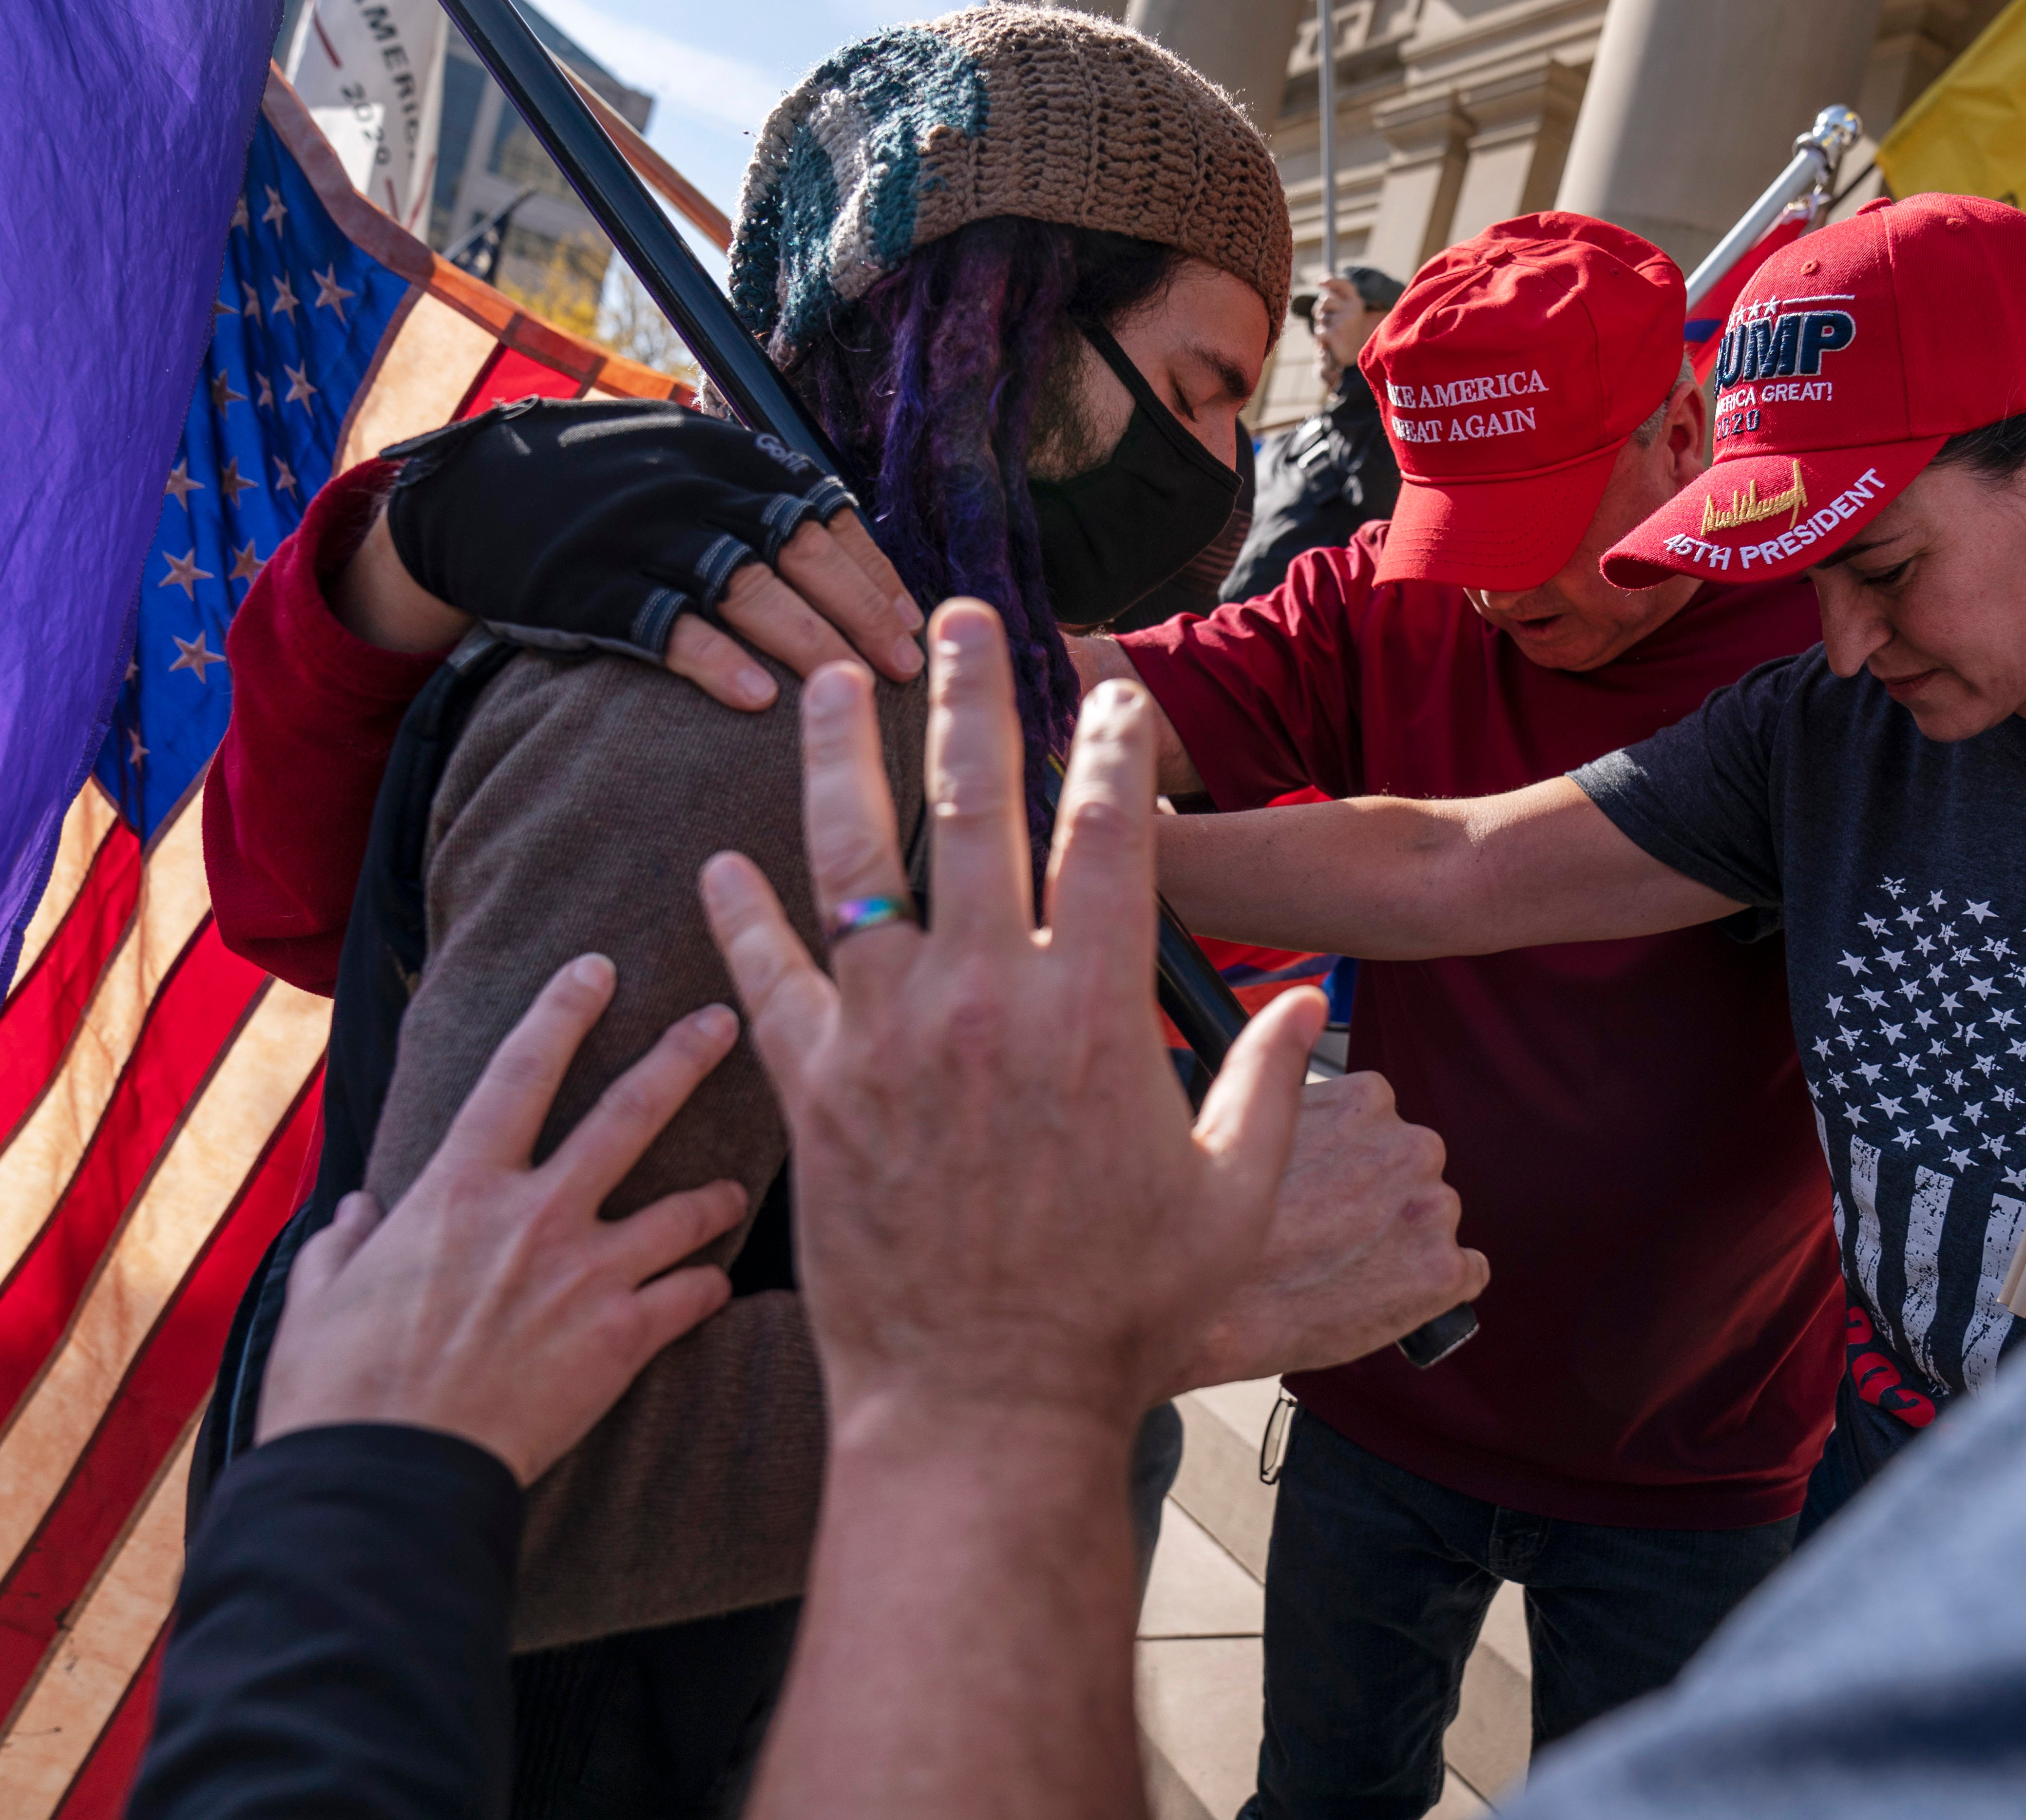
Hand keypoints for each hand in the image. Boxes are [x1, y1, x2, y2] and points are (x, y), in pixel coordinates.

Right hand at [258, 955, 750, 1482]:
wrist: (387, 1481)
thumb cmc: (339, 1391)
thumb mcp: (321, 1297)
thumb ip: (346, 1242)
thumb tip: (361, 1210)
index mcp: (458, 1190)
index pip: (521, 1071)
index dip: (562, 1012)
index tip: (597, 969)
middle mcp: (534, 1216)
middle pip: (630, 1113)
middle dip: (683, 1058)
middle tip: (726, 1021)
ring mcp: (587, 1275)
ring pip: (684, 1210)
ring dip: (716, 1195)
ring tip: (737, 1189)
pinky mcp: (622, 1340)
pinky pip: (689, 1297)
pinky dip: (706, 1291)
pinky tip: (713, 1290)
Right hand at [337, 397, 925, 702]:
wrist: (475, 492)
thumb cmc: (605, 491)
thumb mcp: (683, 463)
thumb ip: (755, 496)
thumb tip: (845, 549)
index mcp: (726, 456)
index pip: (824, 511)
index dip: (873, 571)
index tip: (914, 624)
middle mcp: (692, 487)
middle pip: (799, 549)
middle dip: (860, 611)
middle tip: (904, 668)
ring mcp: (640, 534)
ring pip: (744, 586)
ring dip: (807, 640)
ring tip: (853, 689)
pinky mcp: (591, 585)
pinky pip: (665, 624)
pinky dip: (715, 659)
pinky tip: (759, 697)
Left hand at [700, 605, 1319, 1422]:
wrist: (980, 1407)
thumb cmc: (1118, 1313)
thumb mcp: (1230, 1199)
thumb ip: (1267, 1088)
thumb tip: (1305, 1009)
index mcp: (1093, 1012)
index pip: (1107, 834)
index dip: (1109, 748)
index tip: (1105, 693)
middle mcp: (983, 999)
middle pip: (973, 809)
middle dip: (969, 697)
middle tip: (955, 618)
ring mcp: (886, 1040)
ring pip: (852, 863)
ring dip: (840, 760)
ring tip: (828, 682)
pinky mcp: (814, 1094)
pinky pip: (768, 980)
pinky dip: (740, 917)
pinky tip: (720, 862)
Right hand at [1169, 1071, 1486, 1391]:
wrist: (1197, 1306)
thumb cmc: (1209, 1220)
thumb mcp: (1246, 1116)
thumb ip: (1290, 1091)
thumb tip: (1306, 1042)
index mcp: (1368, 1100)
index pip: (1378, 1122)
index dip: (1343, 1161)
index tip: (1316, 1186)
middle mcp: (1412, 1147)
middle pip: (1409, 1169)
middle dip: (1375, 1197)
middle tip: (1322, 1232)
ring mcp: (1431, 1211)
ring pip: (1432, 1221)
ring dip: (1399, 1242)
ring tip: (1337, 1269)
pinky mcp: (1441, 1275)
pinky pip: (1465, 1275)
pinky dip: (1433, 1288)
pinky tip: (1385, 1295)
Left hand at [1311, 274, 1377, 378]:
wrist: (1351, 361)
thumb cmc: (1344, 335)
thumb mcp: (1343, 314)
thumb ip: (1335, 300)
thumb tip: (1322, 282)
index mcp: (1356, 302)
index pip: (1344, 284)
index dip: (1331, 280)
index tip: (1319, 282)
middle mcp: (1353, 308)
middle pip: (1325, 300)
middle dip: (1321, 310)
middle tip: (1329, 323)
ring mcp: (1345, 320)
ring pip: (1320, 316)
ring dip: (1322, 325)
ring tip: (1333, 335)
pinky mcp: (1336, 332)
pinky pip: (1319, 330)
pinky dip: (1322, 338)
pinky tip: (1332, 344)